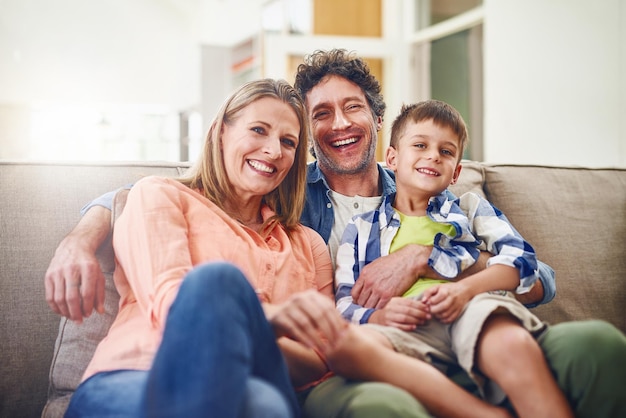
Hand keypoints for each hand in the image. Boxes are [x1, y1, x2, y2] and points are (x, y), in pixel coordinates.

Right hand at [44, 206, 110, 322]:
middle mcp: (71, 269)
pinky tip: (62, 312)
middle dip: (75, 313)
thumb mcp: (99, 275)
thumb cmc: (90, 264)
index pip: (87, 293)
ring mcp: (58, 271)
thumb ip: (100, 293)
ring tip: (72, 317)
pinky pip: (49, 296)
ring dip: (65, 312)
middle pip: (71, 297)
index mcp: (88, 268)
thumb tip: (100, 312)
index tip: (89, 314)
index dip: (87, 307)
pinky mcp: (48, 274)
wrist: (75, 246)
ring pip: (59, 298)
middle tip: (79, 321)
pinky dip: (55, 307)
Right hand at [265, 290, 347, 352]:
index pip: (328, 308)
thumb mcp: (313, 316)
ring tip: (323, 350)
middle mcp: (299, 297)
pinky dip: (303, 339)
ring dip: (316, 338)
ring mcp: (288, 306)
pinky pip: (294, 329)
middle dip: (328, 332)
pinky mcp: (279, 317)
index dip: (336, 323)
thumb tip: (347, 327)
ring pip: (306, 323)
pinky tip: (310, 348)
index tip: (342, 337)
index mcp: (311, 295)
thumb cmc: (299, 320)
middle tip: (334, 346)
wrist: (273, 321)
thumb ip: (327, 318)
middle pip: (318, 315)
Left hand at [352, 244, 432, 308]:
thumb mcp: (375, 265)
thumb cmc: (394, 262)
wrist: (408, 261)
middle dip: (363, 305)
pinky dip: (380, 310)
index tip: (360, 302)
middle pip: (360, 301)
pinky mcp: (388, 295)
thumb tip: (362, 286)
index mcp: (365, 274)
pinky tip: (383, 309)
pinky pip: (379, 307)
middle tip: (368, 307)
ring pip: (369, 306)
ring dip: (372, 309)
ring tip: (375, 309)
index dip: (356, 300)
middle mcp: (369, 282)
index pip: (354, 293)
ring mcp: (378, 289)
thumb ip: (367, 276)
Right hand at [369, 297, 430, 329]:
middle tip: (428, 316)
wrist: (378, 319)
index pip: (409, 302)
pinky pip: (399, 326)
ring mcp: (389, 317)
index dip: (420, 306)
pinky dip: (408, 327)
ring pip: (404, 318)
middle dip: (420, 313)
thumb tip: (426, 301)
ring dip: (415, 320)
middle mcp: (391, 308)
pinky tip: (414, 327)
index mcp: (395, 301)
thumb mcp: (401, 305)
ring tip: (423, 322)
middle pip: (407, 310)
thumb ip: (413, 303)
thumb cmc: (394, 312)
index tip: (428, 309)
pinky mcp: (388, 325)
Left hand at [421, 282, 471, 322]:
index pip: (436, 299)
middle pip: (442, 307)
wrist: (463, 290)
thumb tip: (423, 301)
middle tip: (430, 309)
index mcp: (445, 291)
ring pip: (445, 314)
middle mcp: (452, 298)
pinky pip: (450, 319)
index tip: (427, 303)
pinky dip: (444, 320)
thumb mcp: (437, 287)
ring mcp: (456, 306)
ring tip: (434, 313)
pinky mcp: (458, 312)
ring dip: (437, 316)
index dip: (430, 303)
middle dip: (433, 310)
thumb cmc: (447, 288)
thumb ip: (428, 292)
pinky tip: (440, 317)